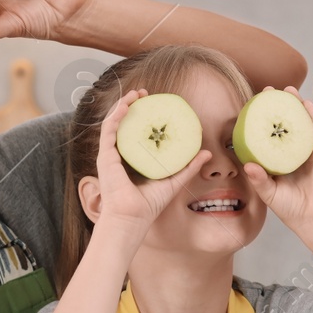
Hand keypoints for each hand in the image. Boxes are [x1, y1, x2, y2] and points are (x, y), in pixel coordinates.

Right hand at [93, 90, 209, 234]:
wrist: (133, 218)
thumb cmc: (149, 205)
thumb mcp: (174, 180)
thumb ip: (188, 166)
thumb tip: (207, 153)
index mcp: (132, 159)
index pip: (135, 131)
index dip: (142, 115)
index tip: (154, 103)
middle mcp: (118, 154)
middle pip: (123, 123)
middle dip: (132, 105)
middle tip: (144, 93)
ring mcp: (110, 155)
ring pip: (113, 122)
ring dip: (123, 104)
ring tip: (136, 93)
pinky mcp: (105, 157)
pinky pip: (108, 130)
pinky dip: (116, 115)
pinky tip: (127, 105)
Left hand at [240, 88, 312, 239]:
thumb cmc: (290, 208)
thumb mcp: (269, 193)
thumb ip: (258, 180)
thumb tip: (248, 166)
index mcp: (277, 158)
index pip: (267, 134)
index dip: (260, 119)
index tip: (251, 104)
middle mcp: (291, 151)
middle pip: (284, 123)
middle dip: (277, 105)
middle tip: (268, 90)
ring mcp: (307, 149)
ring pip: (301, 122)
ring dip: (296, 104)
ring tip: (288, 89)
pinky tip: (306, 103)